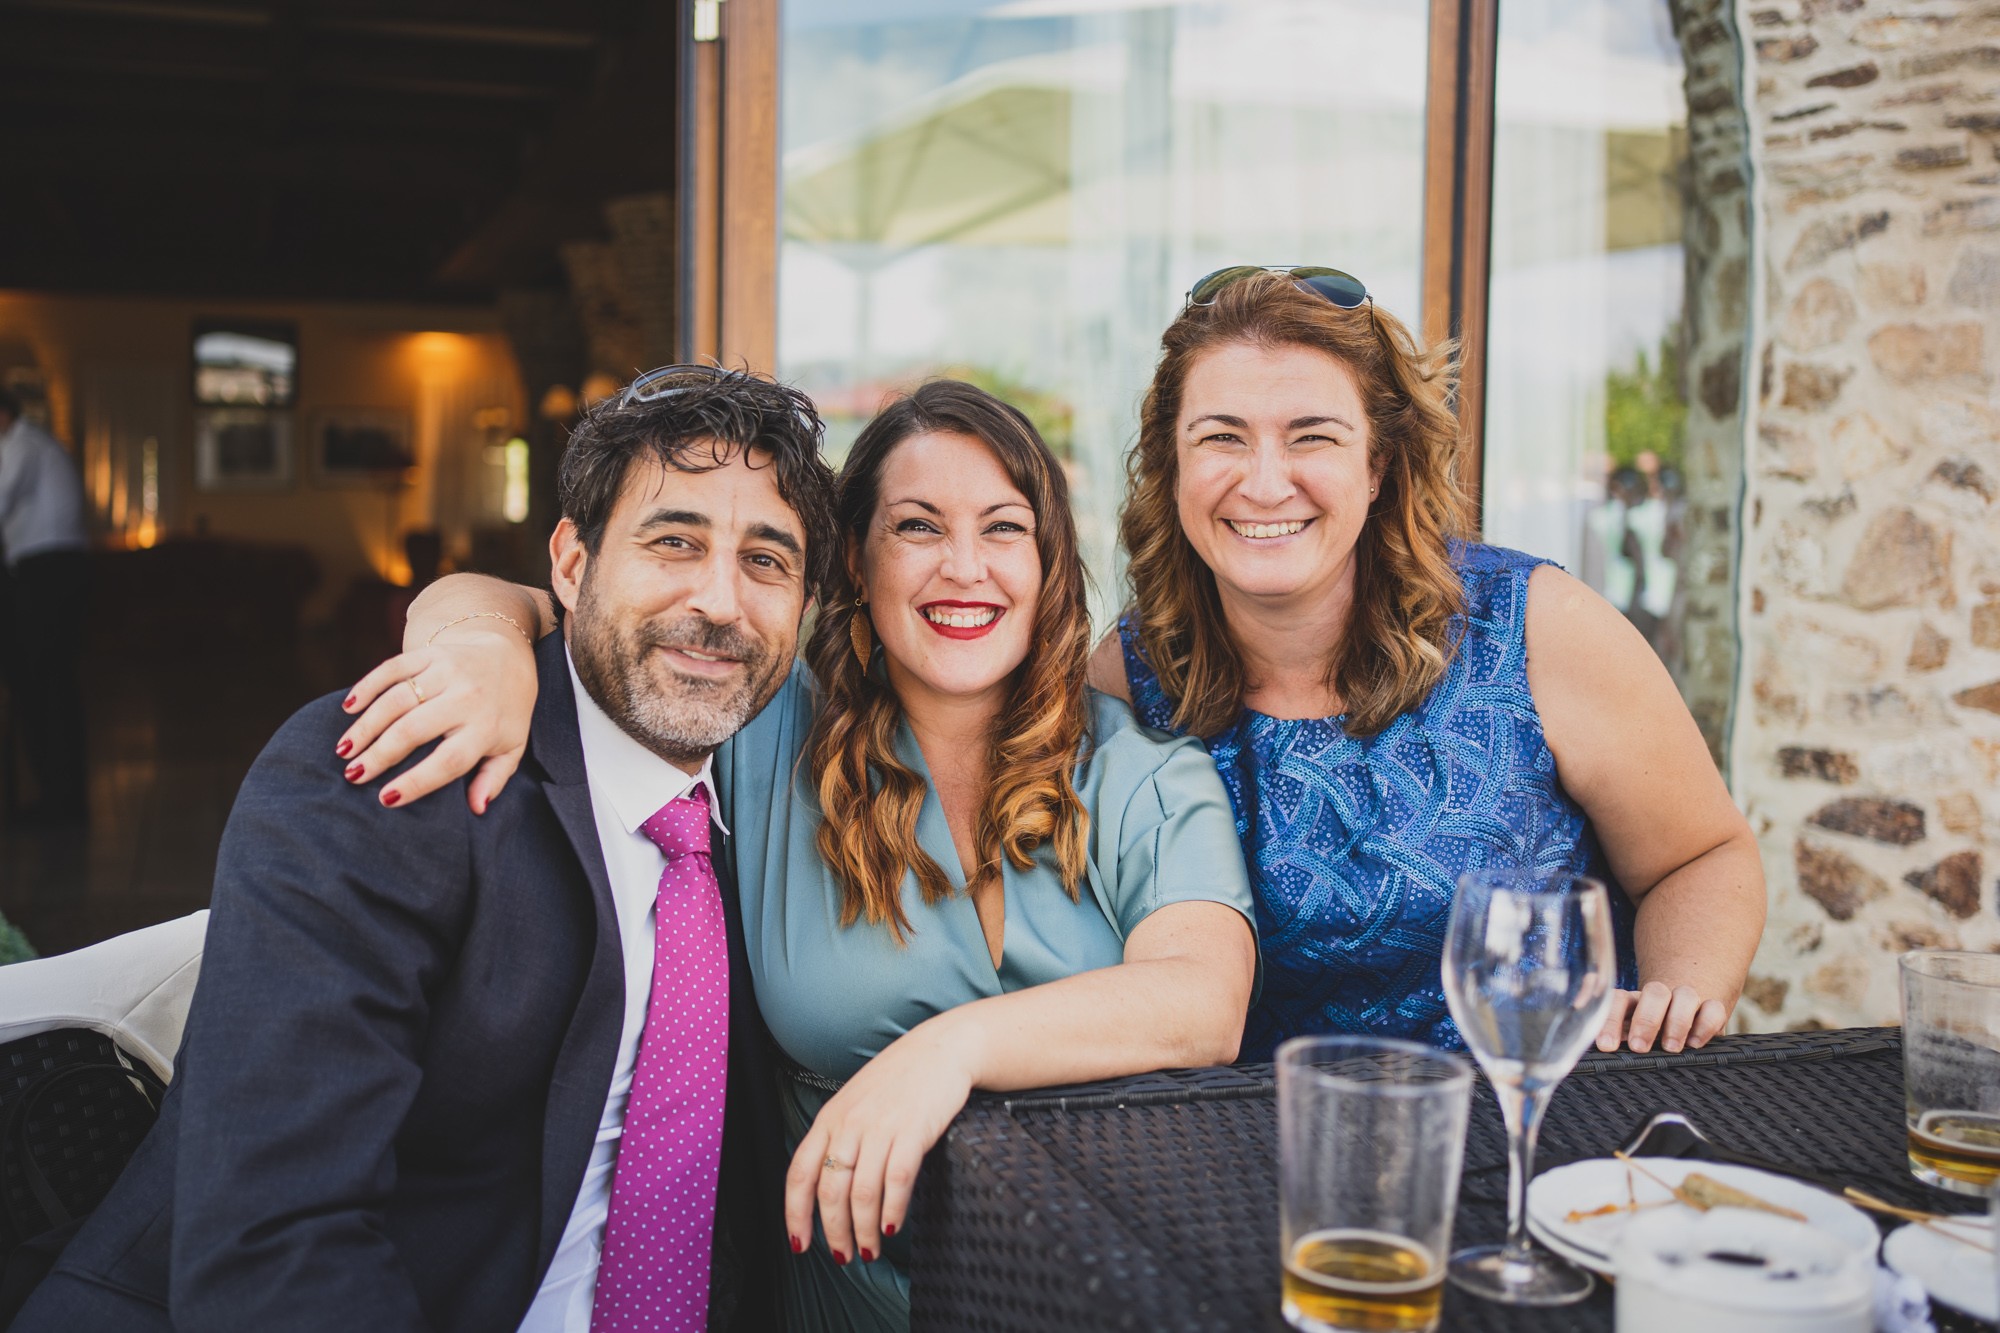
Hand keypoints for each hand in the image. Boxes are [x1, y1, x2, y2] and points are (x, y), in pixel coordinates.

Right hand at [335, 625, 536, 812]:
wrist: (509, 659)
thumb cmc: (504, 714)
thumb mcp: (510, 748)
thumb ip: (494, 779)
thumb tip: (476, 809)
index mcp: (487, 727)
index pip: (450, 761)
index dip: (417, 782)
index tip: (386, 798)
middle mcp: (467, 698)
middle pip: (415, 730)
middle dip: (379, 754)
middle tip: (353, 775)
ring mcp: (447, 672)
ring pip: (397, 700)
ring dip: (366, 726)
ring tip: (345, 749)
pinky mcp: (431, 654)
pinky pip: (393, 668)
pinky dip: (368, 686)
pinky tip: (348, 708)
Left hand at [784, 1020, 977, 1265]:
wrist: (941, 1049)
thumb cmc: (899, 1080)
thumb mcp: (856, 1102)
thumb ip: (840, 1138)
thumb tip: (830, 1189)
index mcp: (829, 1119)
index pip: (799, 1174)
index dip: (795, 1215)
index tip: (800, 1244)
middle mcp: (849, 1124)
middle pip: (830, 1192)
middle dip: (834, 1233)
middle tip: (845, 1256)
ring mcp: (881, 1127)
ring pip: (861, 1193)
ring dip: (864, 1230)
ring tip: (871, 1250)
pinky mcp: (913, 1131)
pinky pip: (897, 1181)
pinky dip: (893, 1210)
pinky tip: (894, 1227)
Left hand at [1595, 982, 1729, 1053]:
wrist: (1685, 1015)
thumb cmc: (1647, 1034)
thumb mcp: (1625, 1034)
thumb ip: (1606, 1033)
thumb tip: (1577, 1030)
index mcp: (1633, 1001)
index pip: (1618, 1000)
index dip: (1610, 1020)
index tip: (1606, 1046)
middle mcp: (1659, 997)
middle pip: (1653, 993)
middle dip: (1646, 1020)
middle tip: (1640, 1047)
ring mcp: (1686, 1001)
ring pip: (1684, 996)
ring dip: (1677, 1021)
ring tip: (1671, 1048)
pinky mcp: (1711, 1010)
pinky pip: (1713, 1008)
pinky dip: (1706, 1024)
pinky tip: (1696, 1043)